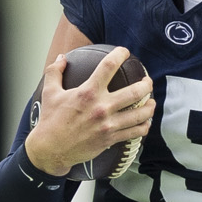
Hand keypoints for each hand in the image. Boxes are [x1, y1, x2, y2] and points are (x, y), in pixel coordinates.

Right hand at [24, 47, 153, 175]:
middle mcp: (101, 107)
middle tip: (148, 81)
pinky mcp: (111, 139)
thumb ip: (55, 72)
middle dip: (146, 84)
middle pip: (135, 92)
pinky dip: (144, 126)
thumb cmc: (50, 121)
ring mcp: (108, 124)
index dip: (120, 55)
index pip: (109, 66)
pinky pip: (135, 132)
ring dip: (150, 106)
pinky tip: (145, 122)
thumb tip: (61, 58)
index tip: (124, 52)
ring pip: (140, 114)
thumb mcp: (50, 92)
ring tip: (151, 102)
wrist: (51, 149)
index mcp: (87, 92)